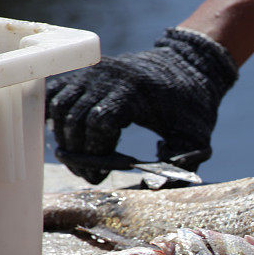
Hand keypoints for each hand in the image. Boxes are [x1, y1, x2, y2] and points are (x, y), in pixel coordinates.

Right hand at [47, 28, 237, 183]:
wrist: (188, 67)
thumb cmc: (193, 105)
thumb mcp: (196, 138)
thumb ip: (180, 164)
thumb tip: (155, 187)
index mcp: (135, 91)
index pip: (100, 122)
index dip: (97, 153)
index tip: (104, 172)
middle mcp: (108, 77)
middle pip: (76, 118)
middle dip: (79, 153)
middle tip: (91, 175)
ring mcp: (94, 72)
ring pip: (62, 108)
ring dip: (66, 139)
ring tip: (82, 161)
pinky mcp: (87, 72)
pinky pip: (58, 94)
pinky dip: (57, 118)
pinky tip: (71, 140)